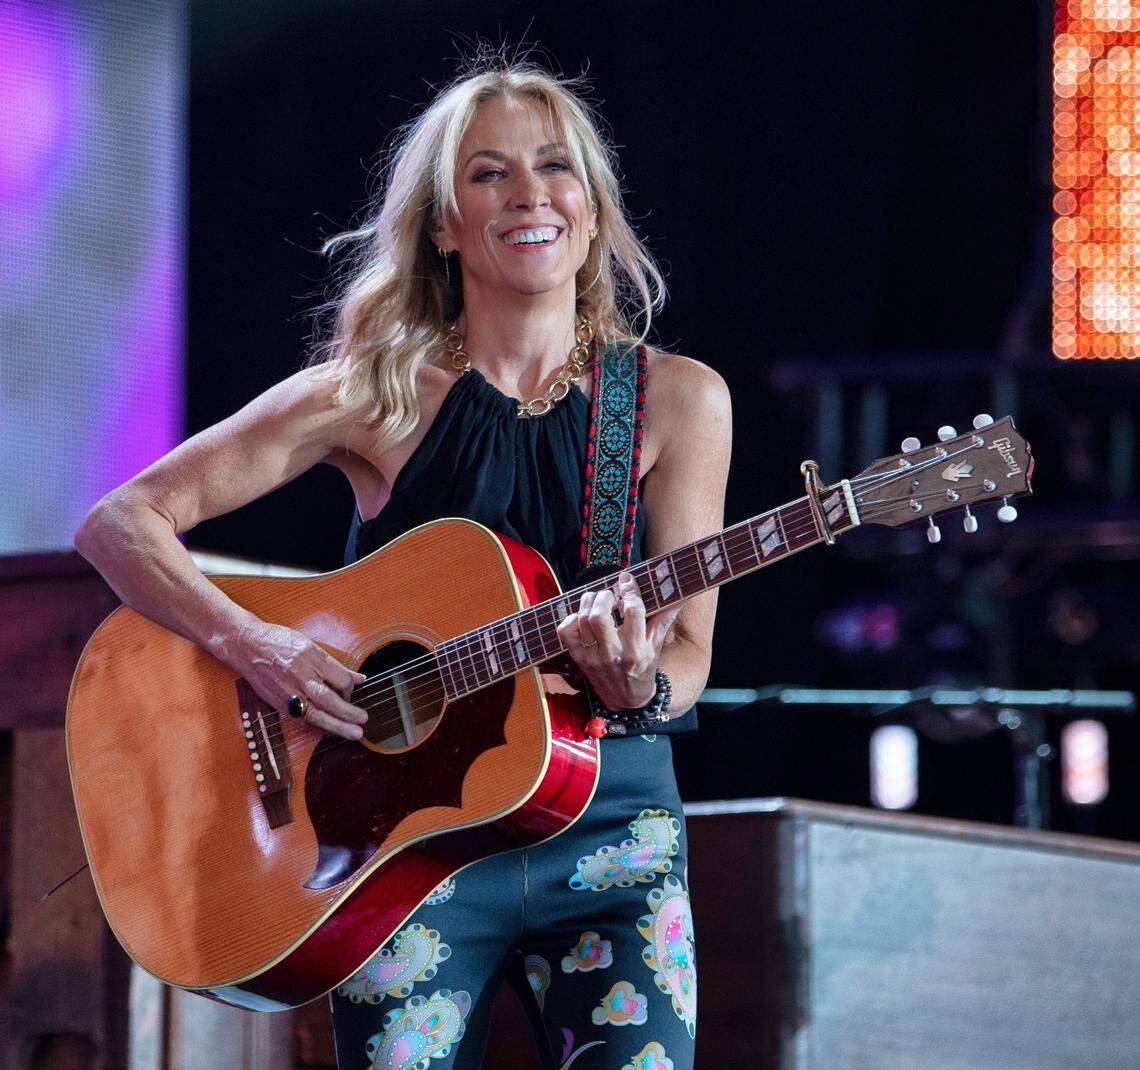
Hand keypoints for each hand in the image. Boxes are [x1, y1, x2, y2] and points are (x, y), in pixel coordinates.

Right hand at [220, 619, 367, 740]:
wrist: (247, 646)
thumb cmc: (279, 642)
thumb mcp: (311, 645)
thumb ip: (335, 665)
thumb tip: (359, 678)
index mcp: (310, 658)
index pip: (339, 679)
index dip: (350, 688)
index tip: (351, 690)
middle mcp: (299, 675)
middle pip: (328, 699)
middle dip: (348, 713)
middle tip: (363, 720)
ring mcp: (287, 691)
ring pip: (315, 714)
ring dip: (336, 726)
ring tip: (353, 733)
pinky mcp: (279, 703)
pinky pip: (301, 718)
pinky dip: (317, 725)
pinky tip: (330, 730)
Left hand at [556, 571, 682, 709]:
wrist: (626, 700)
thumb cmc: (643, 668)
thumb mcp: (656, 645)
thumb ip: (664, 618)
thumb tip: (679, 596)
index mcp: (636, 649)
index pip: (632, 611)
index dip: (629, 591)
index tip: (627, 580)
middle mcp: (613, 654)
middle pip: (599, 616)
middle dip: (604, 597)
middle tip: (610, 595)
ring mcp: (593, 657)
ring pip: (582, 620)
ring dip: (588, 602)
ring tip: (597, 600)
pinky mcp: (579, 658)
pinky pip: (566, 632)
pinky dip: (571, 619)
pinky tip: (583, 617)